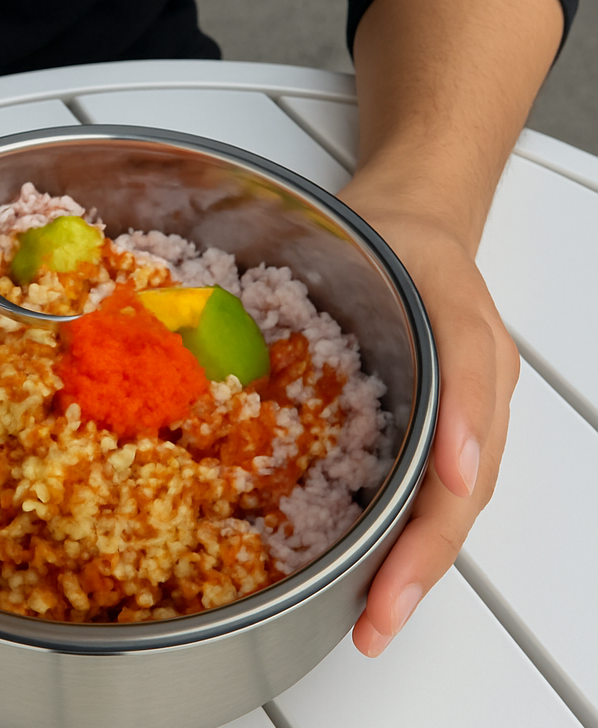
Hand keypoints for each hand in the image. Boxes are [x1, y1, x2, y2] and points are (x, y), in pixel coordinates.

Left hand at [336, 177, 519, 655]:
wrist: (408, 220)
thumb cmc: (402, 237)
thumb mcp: (409, 256)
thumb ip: (443, 349)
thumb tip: (451, 463)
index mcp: (474, 354)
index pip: (464, 440)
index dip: (434, 506)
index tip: (406, 557)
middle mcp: (475, 395)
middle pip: (455, 496)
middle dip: (417, 562)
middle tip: (378, 618)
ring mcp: (456, 415)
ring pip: (442, 503)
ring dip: (410, 562)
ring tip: (374, 614)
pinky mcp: (426, 424)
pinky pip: (417, 485)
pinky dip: (395, 532)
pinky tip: (365, 564)